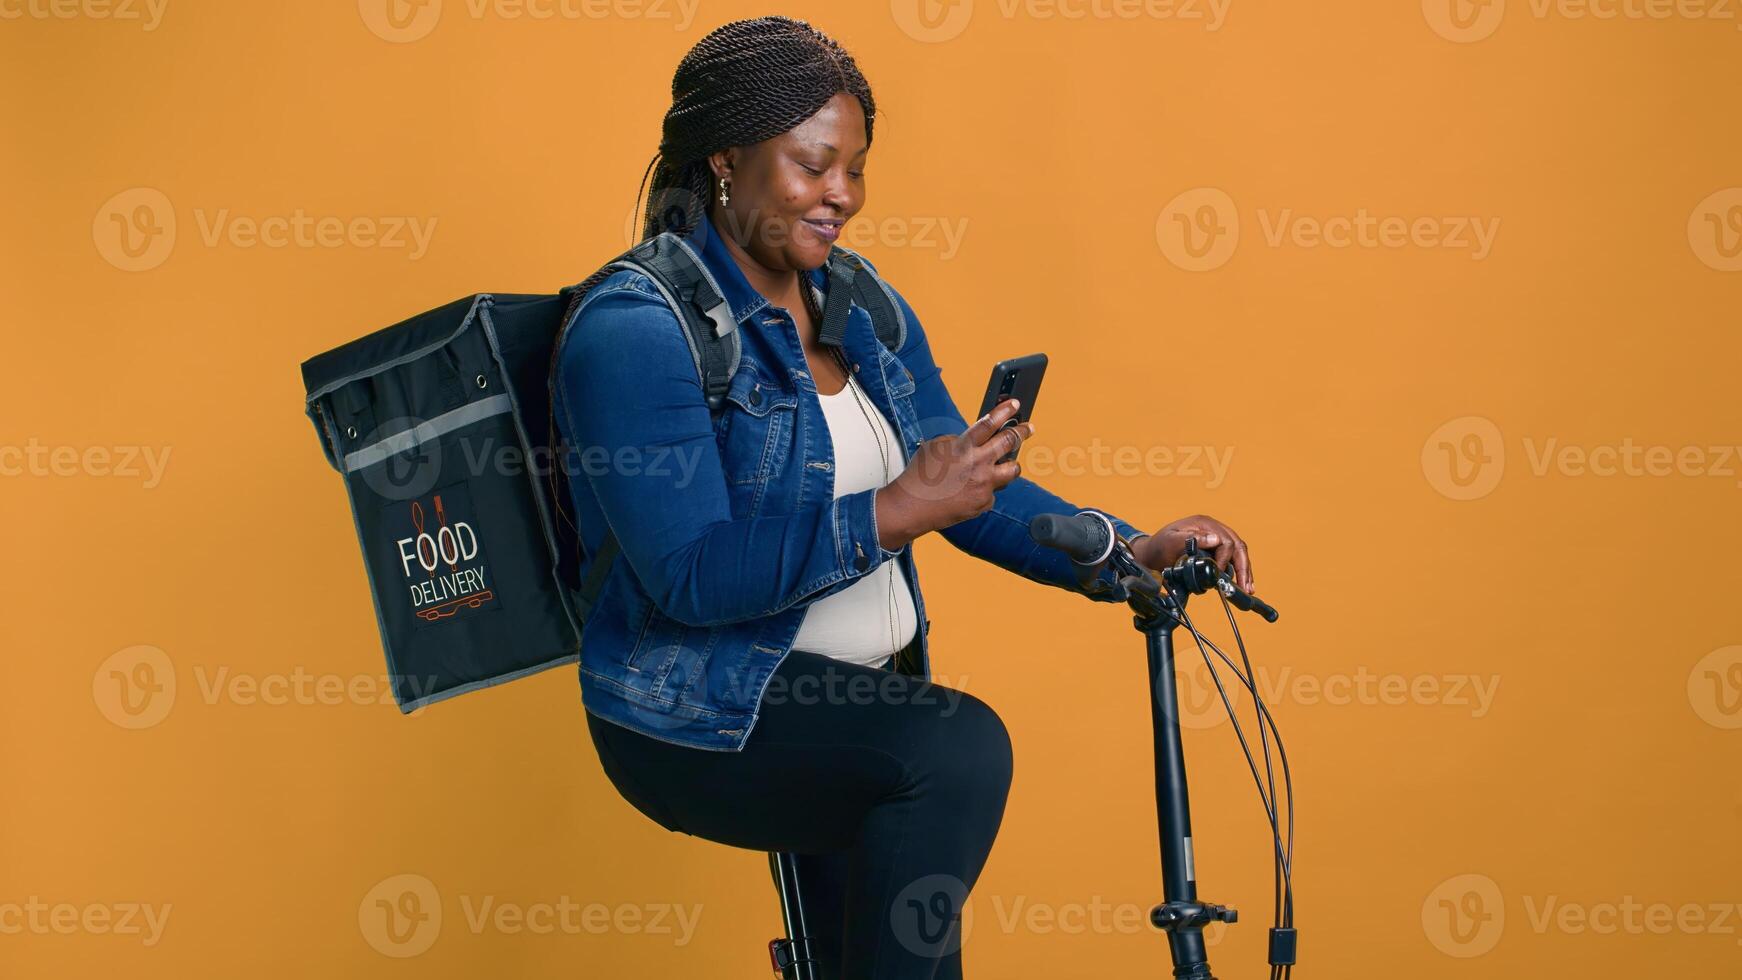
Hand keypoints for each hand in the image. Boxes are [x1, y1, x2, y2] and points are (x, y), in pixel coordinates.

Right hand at [874, 397, 1033, 550]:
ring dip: (1011, 465)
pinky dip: (985, 489)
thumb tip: (975, 442)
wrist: (911, 507)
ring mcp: (983, 485)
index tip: (1016, 404)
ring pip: (1012, 470)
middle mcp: (977, 464)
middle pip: (1009, 442)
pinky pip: (992, 492)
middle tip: (1028, 428)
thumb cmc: (919, 476)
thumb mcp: (935, 448)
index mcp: (964, 446)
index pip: (989, 423)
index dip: (1005, 411)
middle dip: (1022, 431)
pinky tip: (970, 491)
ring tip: (1008, 463)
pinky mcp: (983, 503)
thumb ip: (958, 441)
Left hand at [1130, 514, 1254, 592]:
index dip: (1224, 558)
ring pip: (1238, 553)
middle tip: (1245, 586)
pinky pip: (1232, 559)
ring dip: (1244, 571)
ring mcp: (1215, 539)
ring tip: (1247, 589)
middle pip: (1237, 546)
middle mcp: (1212, 529)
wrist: (1150, 555)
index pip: (1226, 540)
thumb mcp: (1171, 541)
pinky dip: (1238, 571)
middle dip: (1243, 567)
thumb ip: (1192, 538)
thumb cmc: (1158, 547)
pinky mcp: (1214, 550)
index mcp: (1204, 523)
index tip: (1217, 573)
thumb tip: (1215, 539)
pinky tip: (1242, 584)